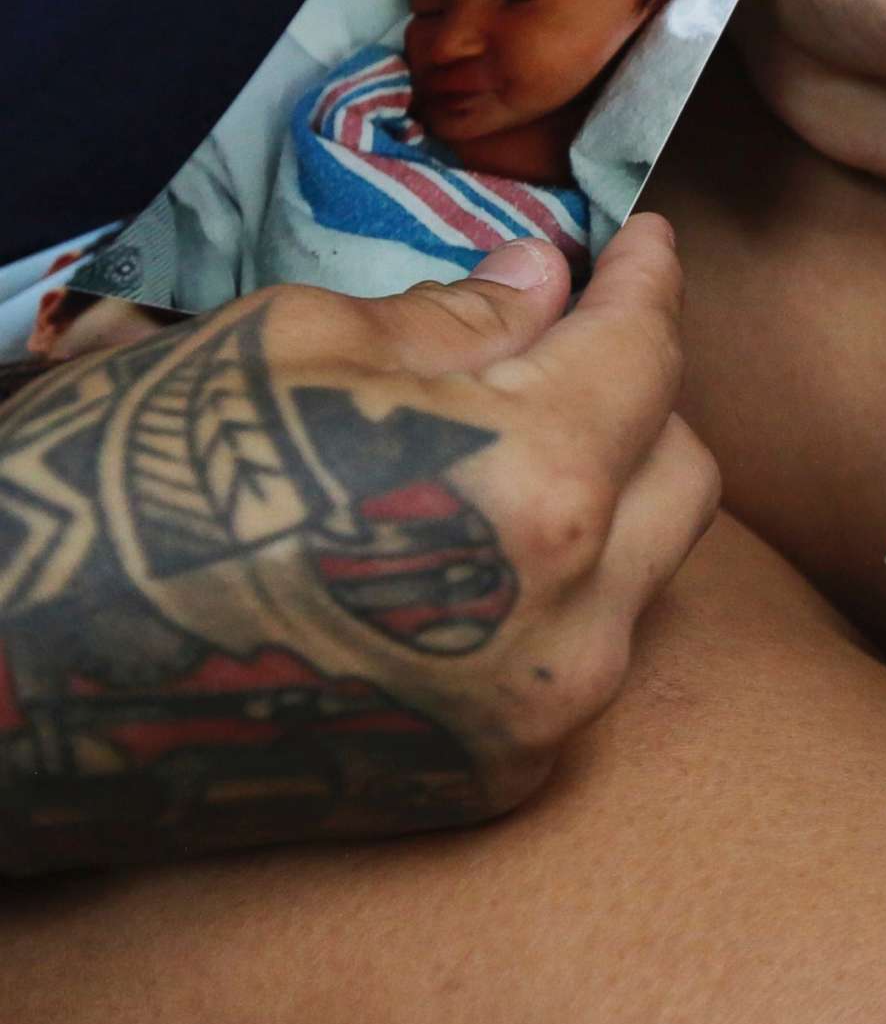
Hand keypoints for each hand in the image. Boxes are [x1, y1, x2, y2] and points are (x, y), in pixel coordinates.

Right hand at [0, 220, 716, 873]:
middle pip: (680, 468)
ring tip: (515, 440)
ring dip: (608, 490)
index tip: (641, 242)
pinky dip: (557, 587)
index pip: (646, 354)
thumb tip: (545, 282)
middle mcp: (573, 617)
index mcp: (538, 486)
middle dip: (641, 390)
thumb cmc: (136, 485)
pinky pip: (579, 655)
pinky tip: (469, 547)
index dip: (645, 282)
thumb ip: (456, 319)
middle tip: (572, 340)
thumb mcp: (290, 347)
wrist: (9, 687)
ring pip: (646, 569)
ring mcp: (540, 716)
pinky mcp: (493, 781)